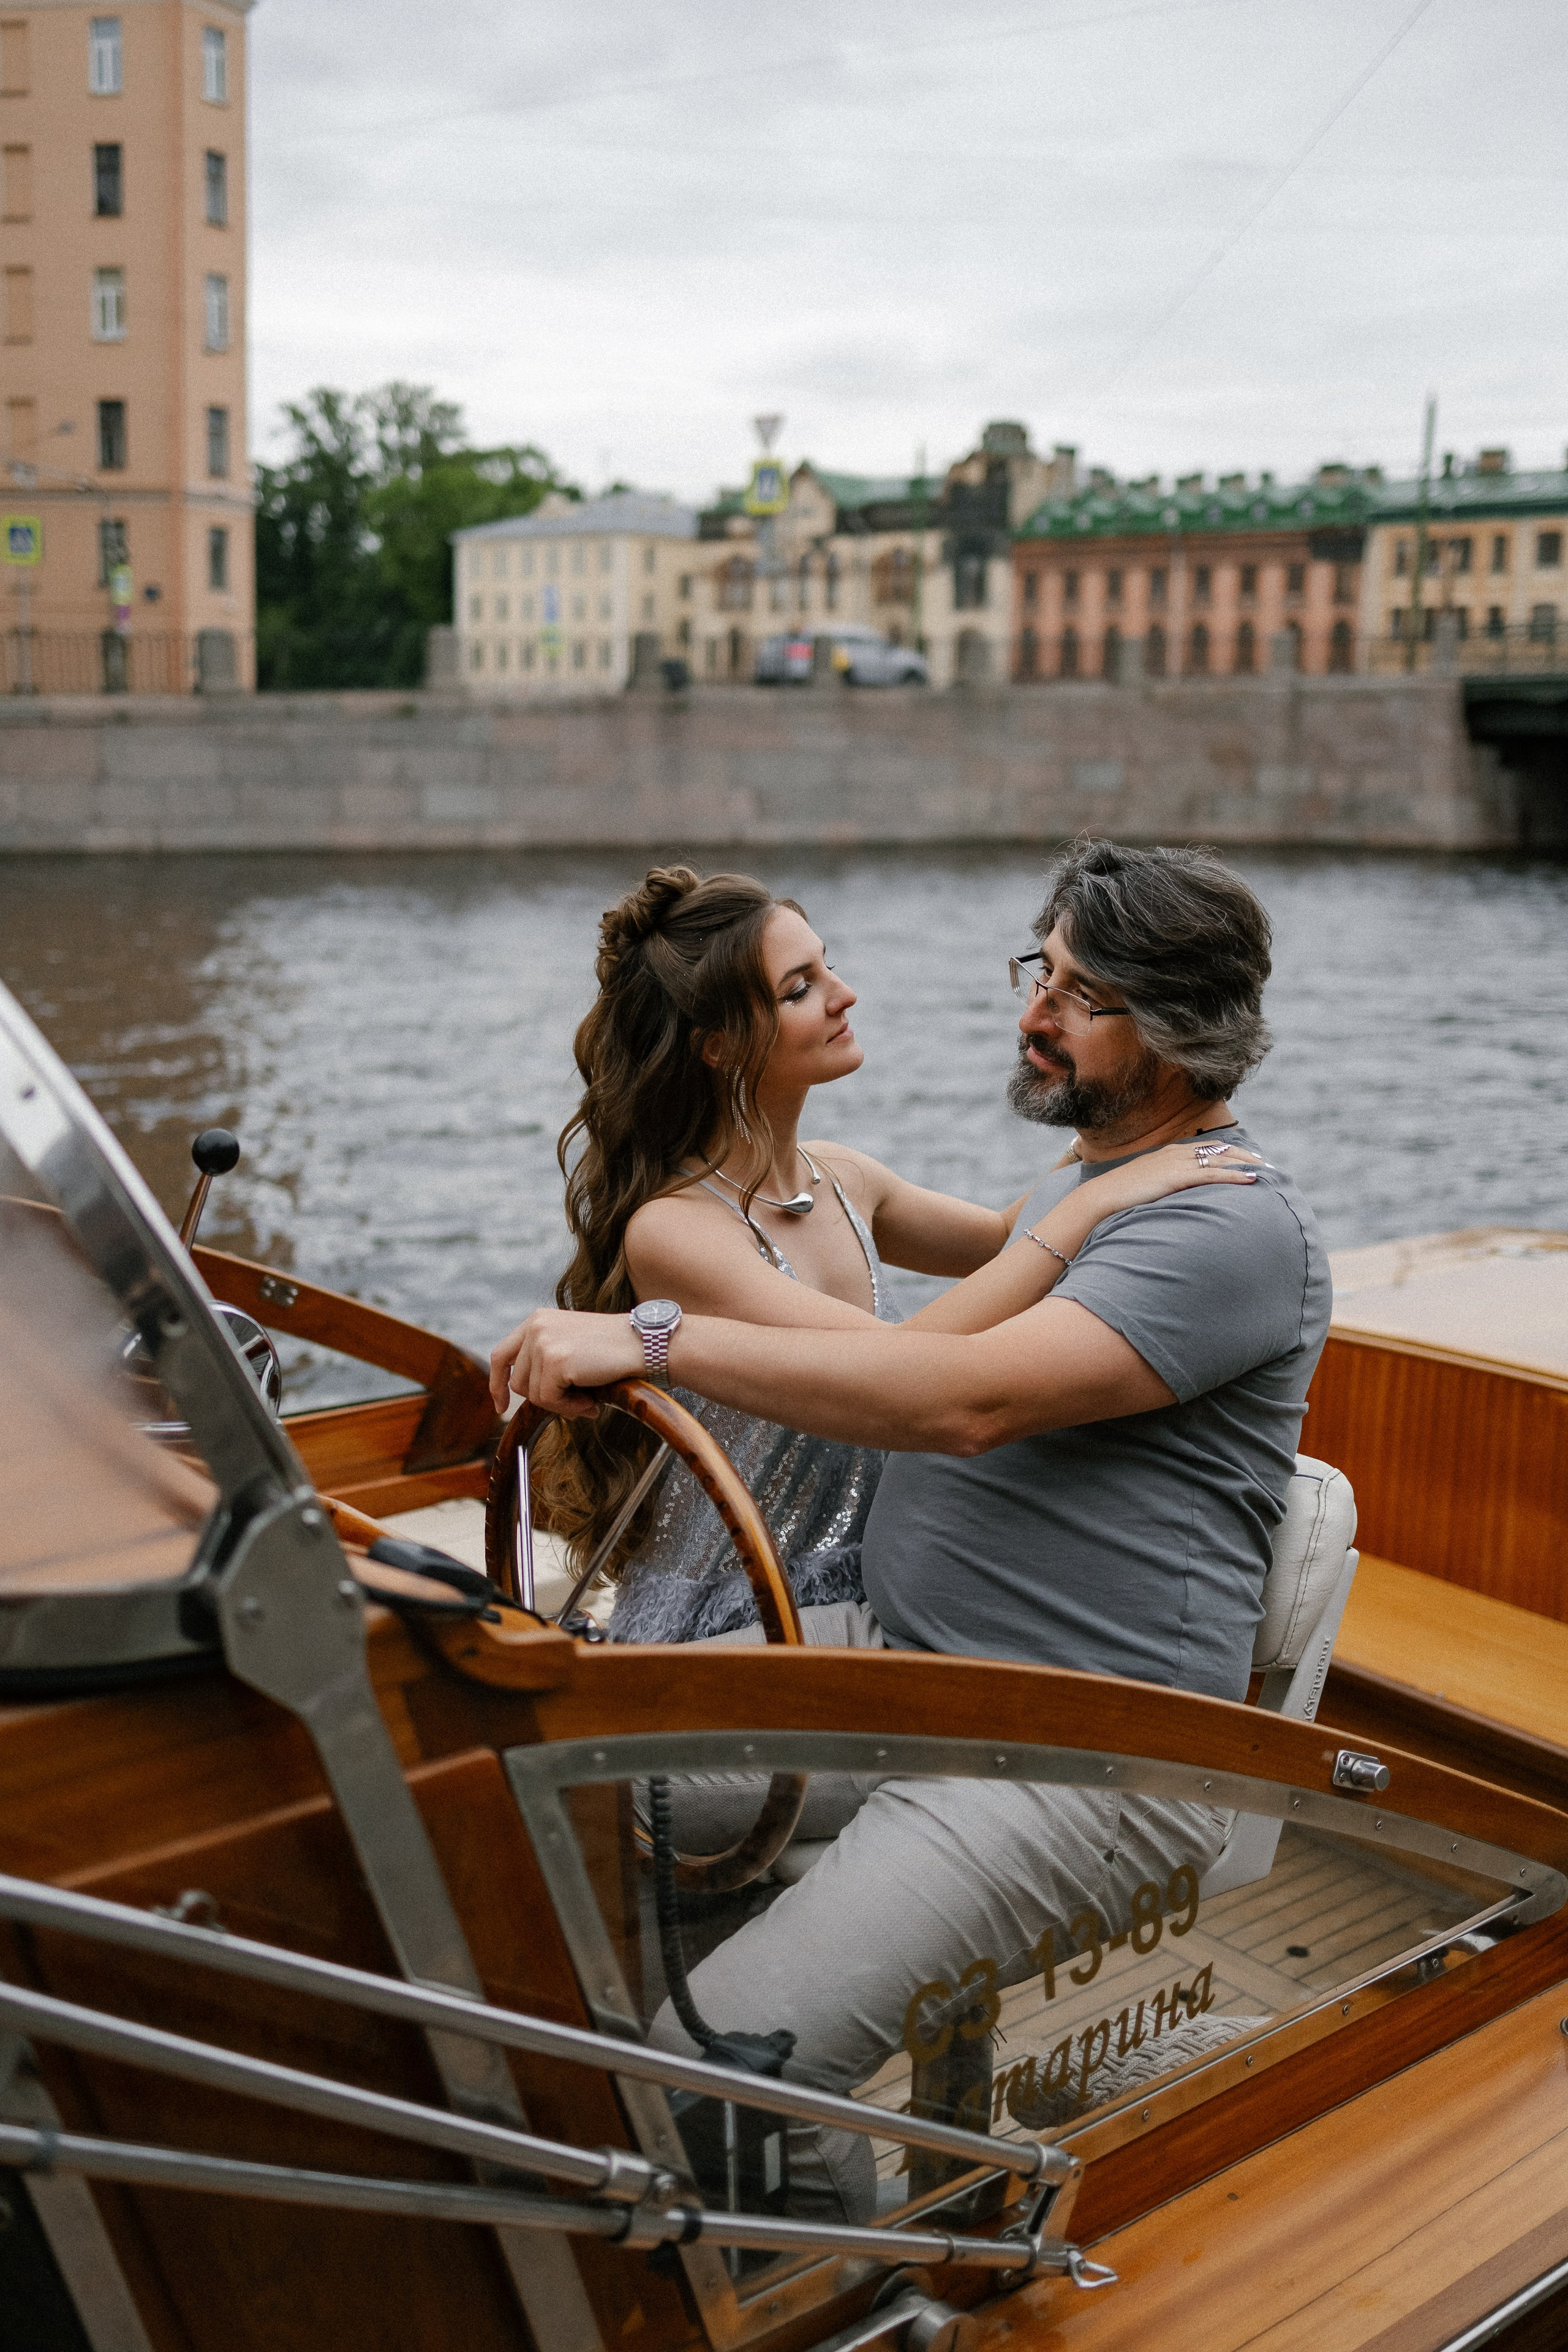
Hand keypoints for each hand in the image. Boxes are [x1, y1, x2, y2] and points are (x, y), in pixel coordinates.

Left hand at [488, 1308, 641, 1416]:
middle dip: (545, 1398)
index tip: (502, 1405)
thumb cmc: (614, 1350)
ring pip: (533, 1395)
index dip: (498, 1384)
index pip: (501, 1355)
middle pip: (518, 1382)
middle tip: (577, 1400)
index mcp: (537, 1320)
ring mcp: (543, 1342)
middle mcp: (535, 1327)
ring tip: (588, 1397)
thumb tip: (523, 1393)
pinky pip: (549, 1401)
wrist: (645, 1344)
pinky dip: (570, 1408)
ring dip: (561, 1404)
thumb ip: (545, 1359)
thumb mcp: (571, 1344)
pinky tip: (591, 1400)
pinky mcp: (555, 1360)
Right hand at [1077, 1138, 1260, 1218]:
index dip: (1230, 1152)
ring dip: (1246, 1164)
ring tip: (1266, 1170)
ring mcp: (1177, 1163)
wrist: (1102, 1197)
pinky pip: (1213, 1174)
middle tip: (1265, 1163)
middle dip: (1244, 1155)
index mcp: (1170, 1152)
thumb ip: (1164, 1184)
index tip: (1247, 1159)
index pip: (1208, 1147)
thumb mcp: (1148, 1185)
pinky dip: (1235, 1176)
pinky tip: (1251, 1180)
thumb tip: (1176, 1194)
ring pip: (1221, 1160)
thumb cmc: (1121, 1196)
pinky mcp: (1177, 1177)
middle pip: (1220, 1149)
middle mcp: (1177, 1153)